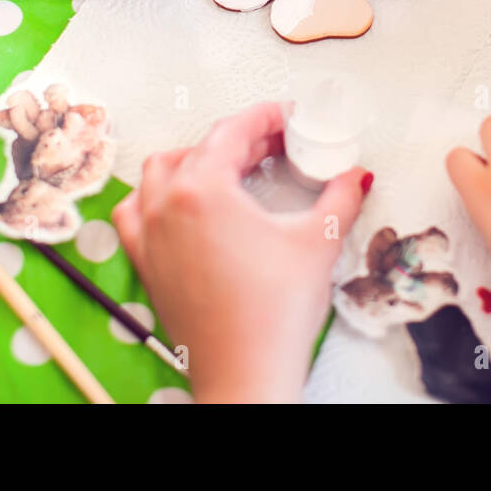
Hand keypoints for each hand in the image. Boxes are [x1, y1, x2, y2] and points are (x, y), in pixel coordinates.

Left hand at [112, 103, 366, 402]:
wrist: (245, 374)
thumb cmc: (273, 313)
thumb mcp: (319, 243)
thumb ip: (341, 198)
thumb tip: (356, 176)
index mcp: (204, 189)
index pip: (232, 131)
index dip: (264, 116)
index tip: (286, 116)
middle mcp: (166, 205)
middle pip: (199, 148)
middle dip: (238, 140)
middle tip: (276, 147)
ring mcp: (149, 234)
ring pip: (158, 173)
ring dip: (193, 161)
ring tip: (230, 171)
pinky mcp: (146, 263)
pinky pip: (134, 213)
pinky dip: (154, 198)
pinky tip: (180, 206)